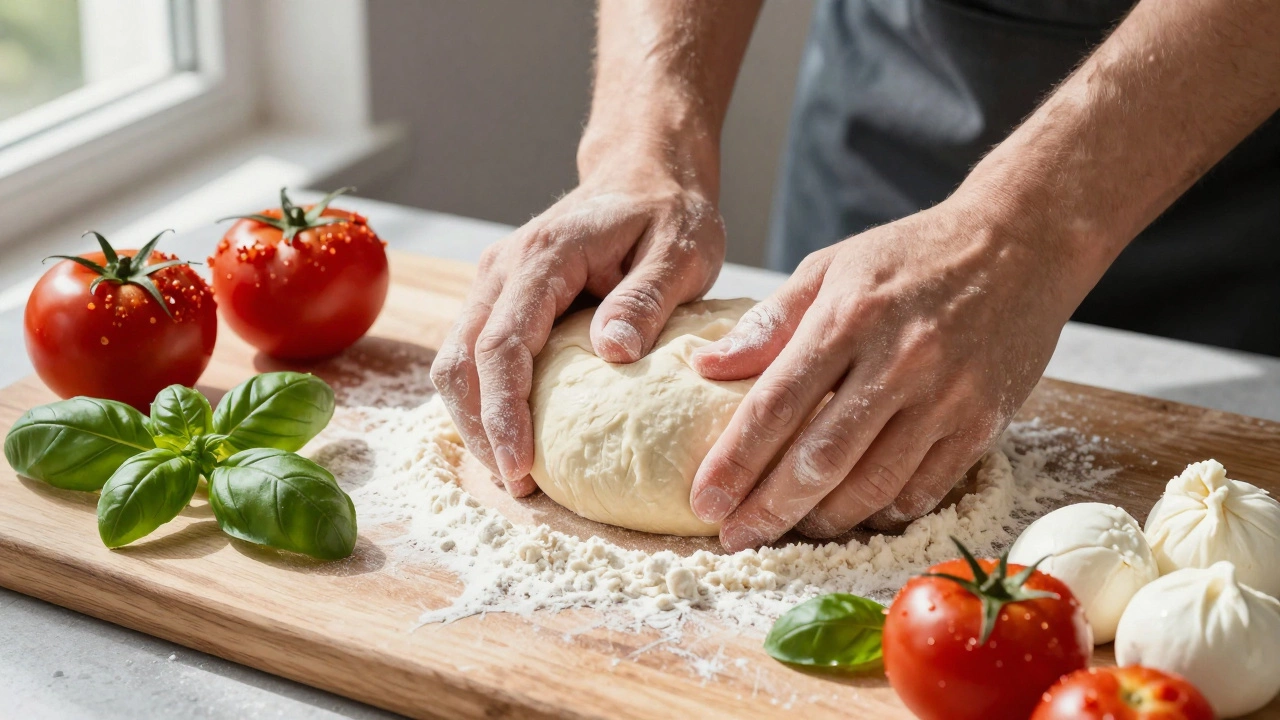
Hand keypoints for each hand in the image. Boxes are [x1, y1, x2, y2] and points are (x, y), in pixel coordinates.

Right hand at [430, 158, 724, 495]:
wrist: (644, 173)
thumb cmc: (669, 212)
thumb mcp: (682, 250)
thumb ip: (647, 298)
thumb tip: (613, 353)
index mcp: (545, 255)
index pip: (503, 344)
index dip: (504, 412)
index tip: (522, 467)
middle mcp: (503, 267)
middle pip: (460, 361)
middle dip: (480, 430)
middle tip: (518, 487)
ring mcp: (495, 282)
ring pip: (456, 362)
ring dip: (475, 421)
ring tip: (515, 474)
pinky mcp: (500, 299)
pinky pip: (474, 356)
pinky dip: (485, 401)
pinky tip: (516, 437)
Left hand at [688, 198, 1081, 550]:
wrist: (1020, 243)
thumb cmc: (911, 255)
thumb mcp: (830, 266)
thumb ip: (769, 322)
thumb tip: (706, 367)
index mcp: (848, 318)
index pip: (775, 405)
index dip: (735, 462)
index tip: (704, 500)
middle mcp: (897, 361)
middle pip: (820, 458)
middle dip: (770, 508)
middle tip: (735, 537)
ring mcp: (945, 397)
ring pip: (873, 486)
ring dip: (824, 520)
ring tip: (790, 528)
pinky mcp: (982, 423)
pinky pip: (925, 489)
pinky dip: (884, 512)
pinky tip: (855, 514)